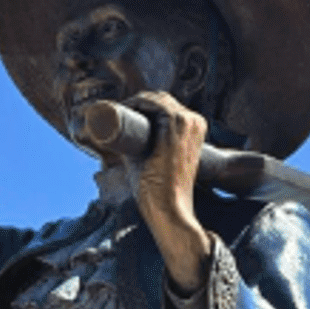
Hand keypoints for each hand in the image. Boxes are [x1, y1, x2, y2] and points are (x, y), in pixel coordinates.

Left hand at [125, 92, 211, 291]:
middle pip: (160, 100)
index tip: (123, 118)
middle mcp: (195, 122)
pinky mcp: (175, 123)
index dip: (143, 109)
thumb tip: (118, 142)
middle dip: (137, 104)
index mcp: (195, 130)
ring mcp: (187, 121)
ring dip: (133, 102)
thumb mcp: (153, 162)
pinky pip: (152, 102)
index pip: (166, 108)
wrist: (170, 209)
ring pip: (155, 99)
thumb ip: (140, 149)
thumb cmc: (162, 193)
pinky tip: (120, 109)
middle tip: (114, 116)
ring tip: (113, 114)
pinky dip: (135, 102)